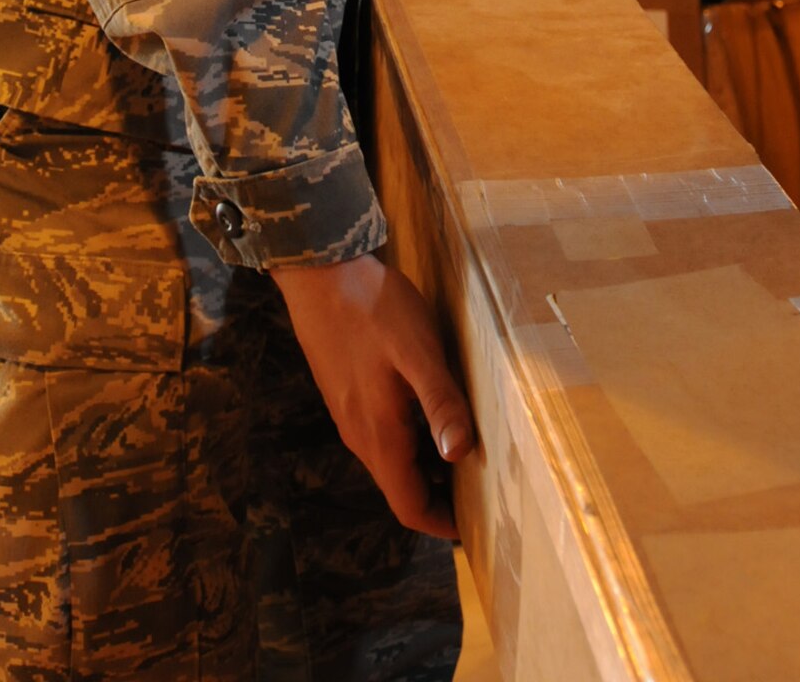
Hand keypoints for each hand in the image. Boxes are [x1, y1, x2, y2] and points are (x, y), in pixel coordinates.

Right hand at [271, 252, 474, 538]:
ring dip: (425, 467)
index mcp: (378, 434)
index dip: (441, 523)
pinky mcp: (345, 393)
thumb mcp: (418, 352)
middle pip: (399, 487)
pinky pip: (380, 435)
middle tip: (480, 486)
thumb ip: (440, 403)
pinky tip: (431, 412)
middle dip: (438, 496)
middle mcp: (359, 435)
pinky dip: (410, 441)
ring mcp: (348, 414)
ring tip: (465, 450)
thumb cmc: (373, 309)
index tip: (474, 526)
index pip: (408, 505)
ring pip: (390, 461)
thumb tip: (461, 454)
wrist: (319, 273)